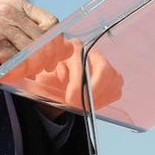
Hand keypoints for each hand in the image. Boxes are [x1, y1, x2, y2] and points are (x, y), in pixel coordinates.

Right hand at [0, 0, 57, 74]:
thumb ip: (28, 31)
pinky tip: (11, 72)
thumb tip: (63, 48)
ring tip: (26, 71)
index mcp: (14, 4)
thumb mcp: (3, 23)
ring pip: (30, 51)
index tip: (54, 55)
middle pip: (42, 38)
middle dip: (46, 58)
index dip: (56, 42)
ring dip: (32, 66)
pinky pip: (14, 61)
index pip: (49, 21)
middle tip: (42, 69)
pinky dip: (16, 70)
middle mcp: (6, 12)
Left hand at [8, 39, 123, 114]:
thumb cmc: (45, 79)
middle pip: (105, 70)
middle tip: (81, 107)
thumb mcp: (39, 79)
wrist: (51, 84)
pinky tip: (91, 105)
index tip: (70, 100)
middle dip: (94, 92)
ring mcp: (103, 63)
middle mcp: (90, 52)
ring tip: (85, 107)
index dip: (78, 84)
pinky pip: (115, 89)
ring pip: (113, 79)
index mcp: (72, 48)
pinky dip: (105, 100)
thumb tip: (38, 84)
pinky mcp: (111, 76)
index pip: (82, 62)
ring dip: (100, 97)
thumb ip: (40, 82)